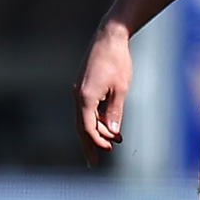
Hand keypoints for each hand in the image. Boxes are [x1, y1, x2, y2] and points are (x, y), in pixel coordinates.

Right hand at [74, 21, 131, 165]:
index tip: (108, 149)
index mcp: (85, 97)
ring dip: (96, 130)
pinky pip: (86, 107)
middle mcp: (77, 95)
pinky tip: (108, 124)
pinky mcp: (83, 85)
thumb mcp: (121, 89)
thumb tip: (112, 131)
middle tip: (94, 163)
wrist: (109, 37)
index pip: (87, 127)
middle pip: (81, 126)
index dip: (97, 141)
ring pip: (84, 117)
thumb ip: (115, 111)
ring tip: (113, 141)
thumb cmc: (117, 62)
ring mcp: (78, 90)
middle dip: (88, 144)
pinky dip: (96, 118)